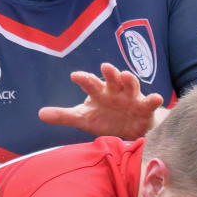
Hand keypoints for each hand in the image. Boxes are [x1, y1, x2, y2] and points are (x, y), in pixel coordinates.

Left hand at [38, 63, 165, 138]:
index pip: (90, 84)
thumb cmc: (106, 119)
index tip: (75, 76)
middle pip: (112, 79)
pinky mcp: (144, 108)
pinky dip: (153, 99)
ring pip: (131, 85)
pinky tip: (156, 98)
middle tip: (105, 67)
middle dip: (110, 73)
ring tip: (126, 75)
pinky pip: (149, 102)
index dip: (84, 79)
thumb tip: (40, 113)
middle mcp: (115, 91)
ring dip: (129, 80)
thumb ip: (64, 116)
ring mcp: (131, 98)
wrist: (131, 129)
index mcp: (100, 93)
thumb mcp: (84, 119)